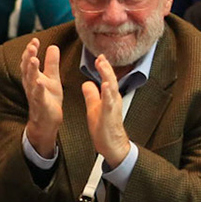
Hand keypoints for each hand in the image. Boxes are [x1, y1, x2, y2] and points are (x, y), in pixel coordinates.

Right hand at [20, 38, 62, 157]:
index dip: (30, 51)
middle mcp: (31, 85)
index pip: (29, 62)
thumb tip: (53, 46)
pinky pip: (38, 96)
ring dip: (31, 70)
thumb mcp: (52, 79)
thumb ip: (51, 63)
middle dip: (28, 57)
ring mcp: (34, 95)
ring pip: (31, 81)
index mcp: (33, 78)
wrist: (46, 122)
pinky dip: (38, 89)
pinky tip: (40, 82)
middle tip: (31, 46)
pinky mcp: (41, 105)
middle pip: (27, 69)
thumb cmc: (48, 100)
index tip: (34, 40)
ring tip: (34, 59)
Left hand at [80, 53, 130, 167]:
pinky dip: (107, 93)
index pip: (107, 79)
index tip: (99, 57)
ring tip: (103, 65)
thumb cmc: (103, 127)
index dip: (104, 68)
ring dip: (108, 76)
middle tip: (101, 57)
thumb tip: (87, 83)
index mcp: (109, 97)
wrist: (110, 144)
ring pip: (112, 89)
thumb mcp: (94, 107)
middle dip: (106, 68)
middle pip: (111, 80)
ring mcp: (113, 107)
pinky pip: (109, 103)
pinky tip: (105, 85)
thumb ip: (91, 94)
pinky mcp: (110, 116)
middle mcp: (113, 100)